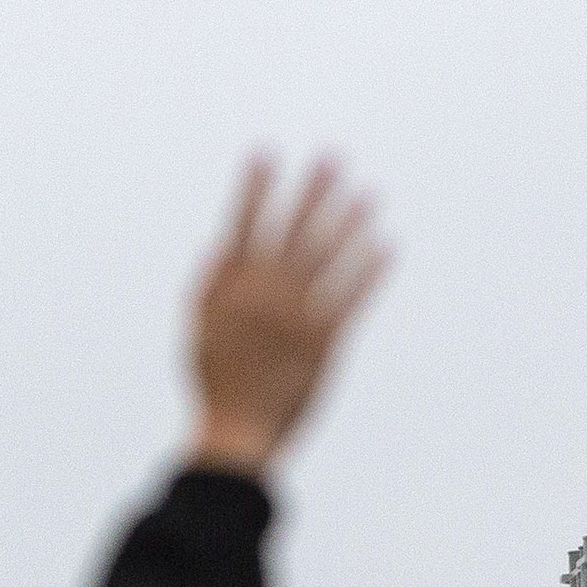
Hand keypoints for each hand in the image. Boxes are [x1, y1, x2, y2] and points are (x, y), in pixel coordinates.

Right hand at [187, 156, 384, 477]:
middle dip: (311, 193)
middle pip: (291, 232)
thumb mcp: (200, 330)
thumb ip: (209, 284)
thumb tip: (221, 243)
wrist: (237, 431)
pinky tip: (386, 247)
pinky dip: (368, 271)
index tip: (265, 154)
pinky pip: (350, 297)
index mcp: (230, 289)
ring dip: (348, 224)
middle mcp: (264, 296)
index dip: (253, 190)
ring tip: (368, 195)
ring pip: (325, 258)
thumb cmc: (216, 382)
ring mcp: (295, 316)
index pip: (243, 226)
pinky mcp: (323, 341)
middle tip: (331, 159)